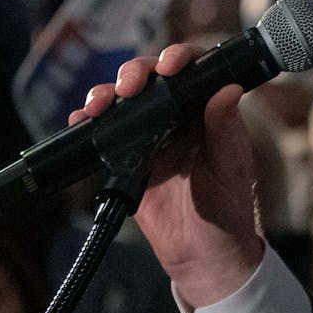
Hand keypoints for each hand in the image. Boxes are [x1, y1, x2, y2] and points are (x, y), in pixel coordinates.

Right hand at [71, 44, 263, 306]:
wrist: (203, 254)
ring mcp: (149, 137)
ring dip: (107, 94)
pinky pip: (105, 135)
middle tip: (129, 86)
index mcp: (207, 112)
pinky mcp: (127, 160)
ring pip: (124, 102)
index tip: (169, 64)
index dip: (179, 58)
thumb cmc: (228, 208)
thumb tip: (229, 90)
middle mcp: (177, 118)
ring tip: (99, 105)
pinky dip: (89, 124)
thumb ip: (225, 131)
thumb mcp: (230, 168)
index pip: (193, 71)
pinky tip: (82, 121)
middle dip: (135, 73)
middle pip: (151, 79)